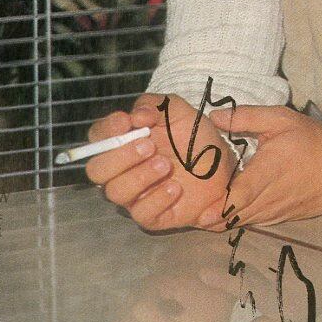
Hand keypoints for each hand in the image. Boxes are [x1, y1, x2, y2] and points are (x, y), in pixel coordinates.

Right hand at [85, 93, 233, 231]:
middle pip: (97, 170)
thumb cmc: (195, 137)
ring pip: (115, 192)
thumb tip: (135, 115)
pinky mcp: (152, 216)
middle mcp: (123, 170)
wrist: (223, 165)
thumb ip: (156, 105)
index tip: (125, 122)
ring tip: (166, 164)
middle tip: (149, 146)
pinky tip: (176, 187)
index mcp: (125, 142)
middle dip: (120, 156)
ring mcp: (135, 195)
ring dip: (139, 176)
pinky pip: (141, 214)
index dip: (105, 131)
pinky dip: (157, 199)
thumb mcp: (180, 112)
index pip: (97, 138)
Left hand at [195, 106, 321, 227]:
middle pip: (234, 215)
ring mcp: (275, 212)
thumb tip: (212, 118)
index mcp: (270, 171)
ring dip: (219, 219)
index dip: (219, 205)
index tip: (198, 209)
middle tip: (185, 208)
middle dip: (209, 216)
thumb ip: (246, 117)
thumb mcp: (281, 119)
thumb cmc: (313, 141)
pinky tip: (220, 212)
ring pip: (240, 222)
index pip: (241, 195)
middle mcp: (270, 197)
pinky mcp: (279, 219)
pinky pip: (252, 222)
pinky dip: (235, 220)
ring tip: (195, 211)